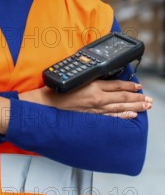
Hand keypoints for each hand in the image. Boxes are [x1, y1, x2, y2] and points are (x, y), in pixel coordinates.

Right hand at [19, 80, 152, 118]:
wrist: (46, 104)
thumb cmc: (57, 91)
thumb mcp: (75, 78)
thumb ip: (89, 78)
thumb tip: (101, 77)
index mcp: (93, 86)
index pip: (117, 84)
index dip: (130, 84)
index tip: (138, 85)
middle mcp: (97, 98)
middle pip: (122, 97)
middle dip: (137, 98)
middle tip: (148, 99)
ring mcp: (96, 109)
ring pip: (120, 107)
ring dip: (134, 107)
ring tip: (145, 107)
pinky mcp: (92, 118)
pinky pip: (111, 118)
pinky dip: (122, 117)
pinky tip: (130, 116)